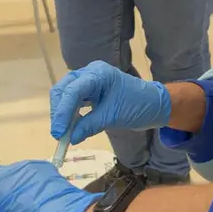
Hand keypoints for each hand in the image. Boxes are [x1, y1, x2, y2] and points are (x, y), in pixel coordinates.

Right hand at [50, 61, 170, 144]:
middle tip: (59, 134)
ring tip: (63, 133)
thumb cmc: (137, 105)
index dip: (63, 112)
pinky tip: (70, 126)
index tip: (59, 133)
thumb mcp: (113, 116)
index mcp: (98, 73)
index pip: (72, 91)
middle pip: (64, 89)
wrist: (154, 105)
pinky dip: (70, 113)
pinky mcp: (90, 91)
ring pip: (66, 94)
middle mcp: (90, 73)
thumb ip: (89, 125)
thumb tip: (71, 138)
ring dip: (63, 113)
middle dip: (59, 112)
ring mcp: (89, 81)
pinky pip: (74, 100)